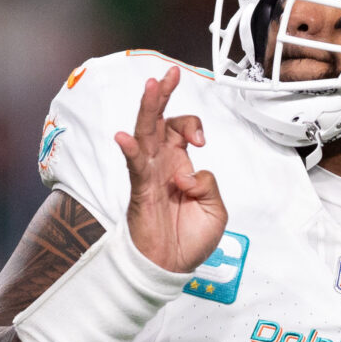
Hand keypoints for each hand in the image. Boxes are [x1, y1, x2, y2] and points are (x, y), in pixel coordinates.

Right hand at [115, 67, 226, 272]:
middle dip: (164, 95)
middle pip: (160, 121)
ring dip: (148, 110)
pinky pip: (134, 167)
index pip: (182, 129)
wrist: (171, 267)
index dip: (193, 125)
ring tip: (151, 87)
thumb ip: (209, 185)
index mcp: (180, 164)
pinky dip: (130, 151)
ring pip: (145, 135)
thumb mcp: (216, 211)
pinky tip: (124, 138)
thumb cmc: (189, 240)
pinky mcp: (140, 191)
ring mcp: (149, 175)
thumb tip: (190, 173)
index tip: (202, 142)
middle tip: (169, 73)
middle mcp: (162, 164)